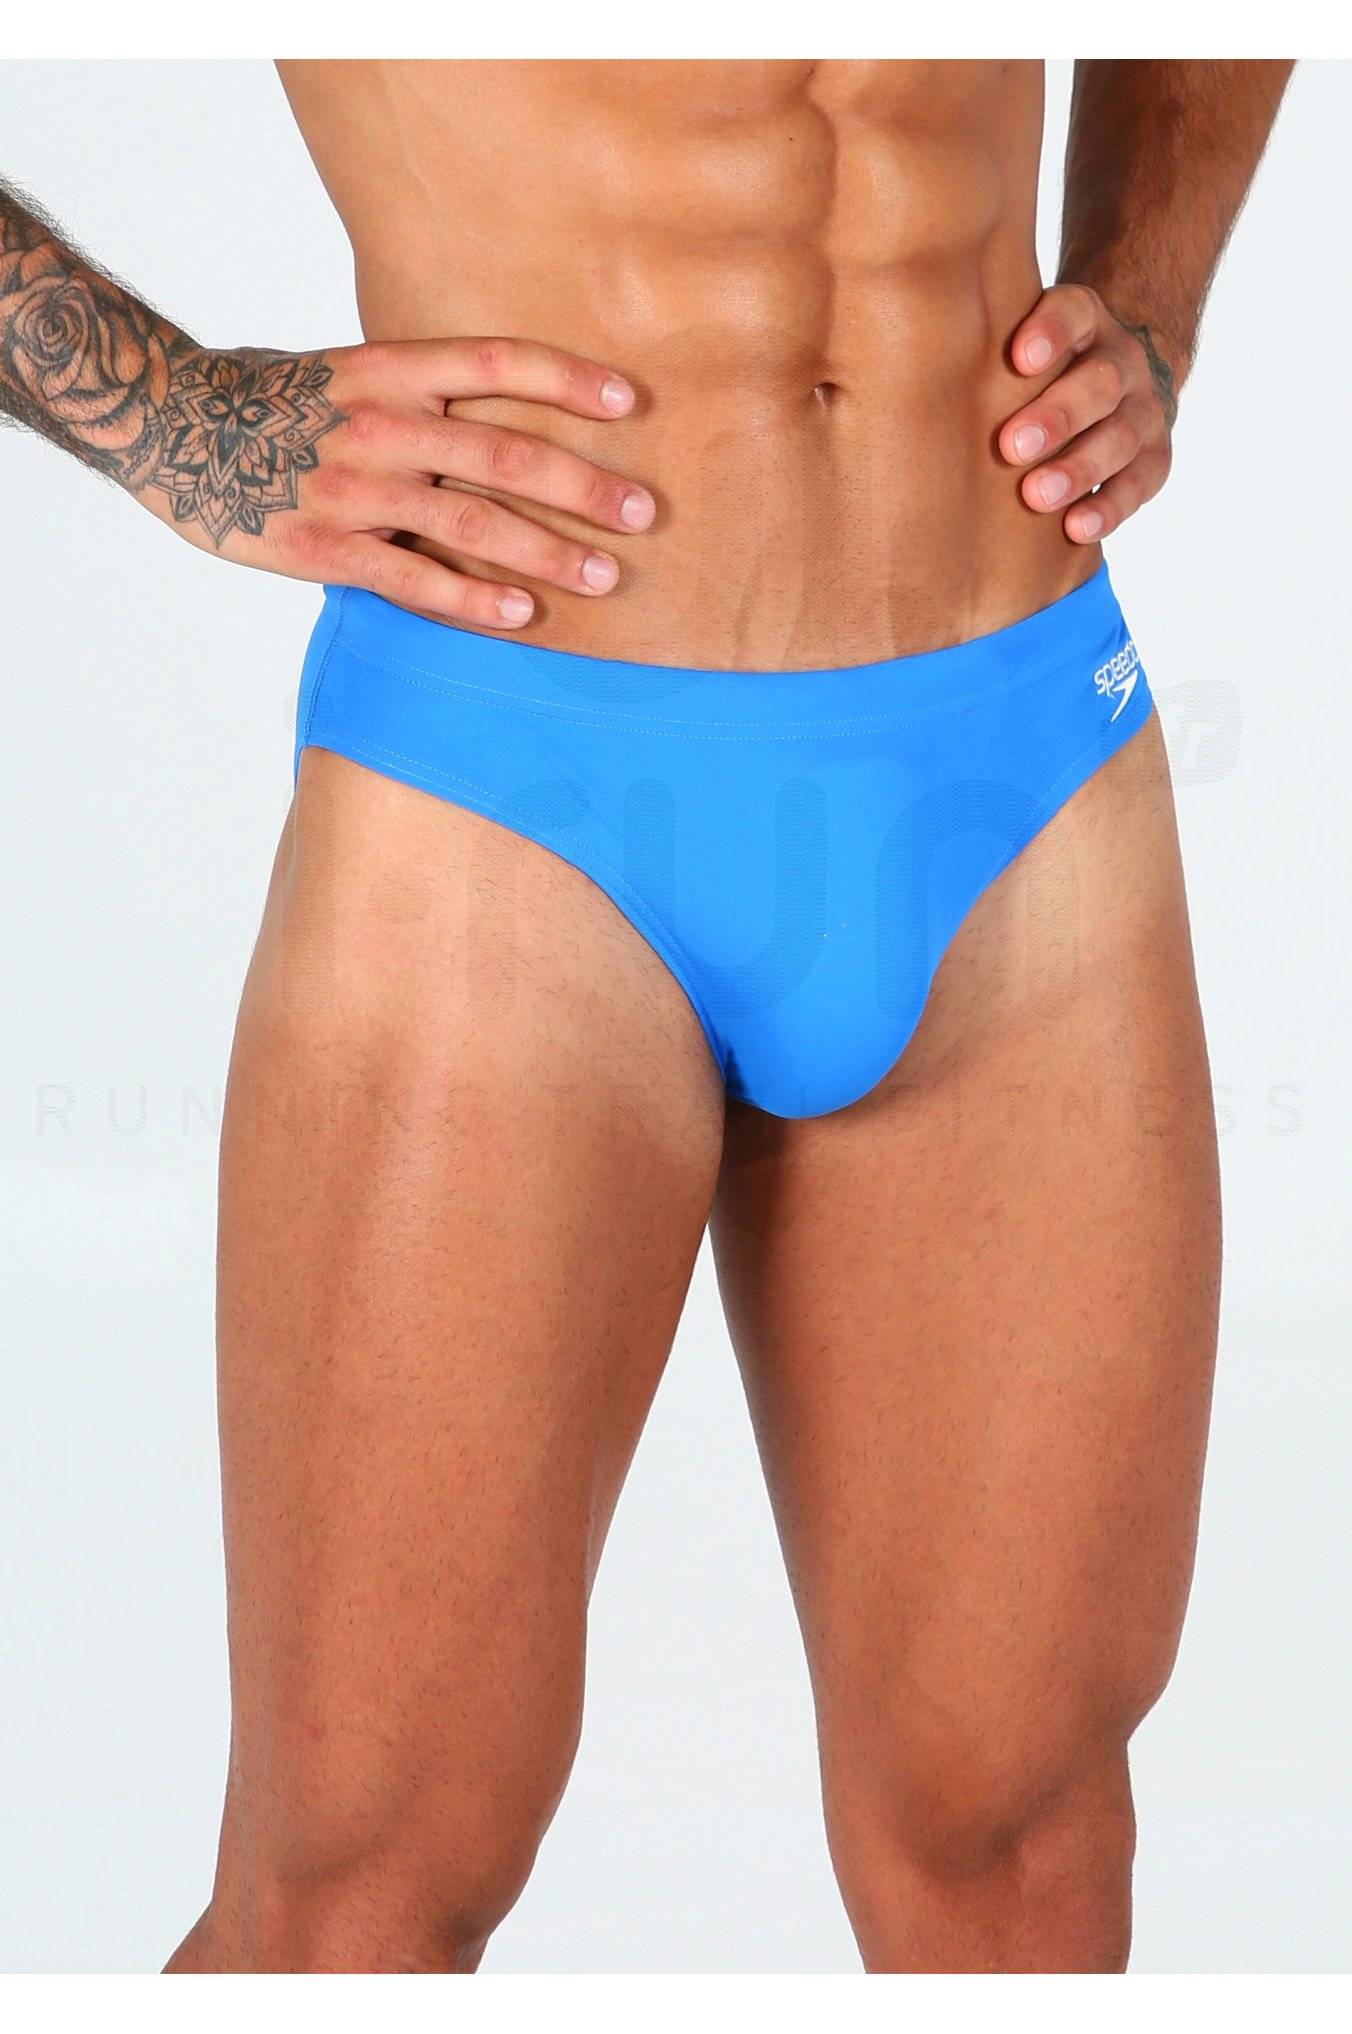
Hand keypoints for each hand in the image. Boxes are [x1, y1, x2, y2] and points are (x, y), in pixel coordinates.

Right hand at [136, 334, 655, 627]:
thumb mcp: (349, 371)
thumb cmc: (275, 399)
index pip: (496, 363)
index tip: (628, 400)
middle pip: (506, 454)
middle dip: (585, 488)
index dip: (567, 379)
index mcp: (391, 369)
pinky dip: (472, 600)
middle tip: (643, 513)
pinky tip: (522, 615)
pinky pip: (413, 581)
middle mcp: (382, 424)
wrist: (173, 424)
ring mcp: (354, 489)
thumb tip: (503, 413)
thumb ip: (421, 393)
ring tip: (605, 577)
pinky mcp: (324, 548)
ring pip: (473, 523)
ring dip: (549, 553)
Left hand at [999, 283, 1176, 543]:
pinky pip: (1139, 483)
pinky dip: (1108, 508)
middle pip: (1100, 383)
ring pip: (1121, 437)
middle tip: (1012, 446)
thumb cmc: (1039, 376)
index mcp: (1086, 324)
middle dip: (1057, 416)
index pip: (1074, 313)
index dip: (1051, 332)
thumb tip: (897, 376)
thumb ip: (984, 355)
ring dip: (1079, 469)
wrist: (1116, 388)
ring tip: (1036, 496)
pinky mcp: (1155, 457)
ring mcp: (1143, 410)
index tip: (1019, 358)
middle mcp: (1121, 362)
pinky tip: (1076, 528)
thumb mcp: (1019, 350)